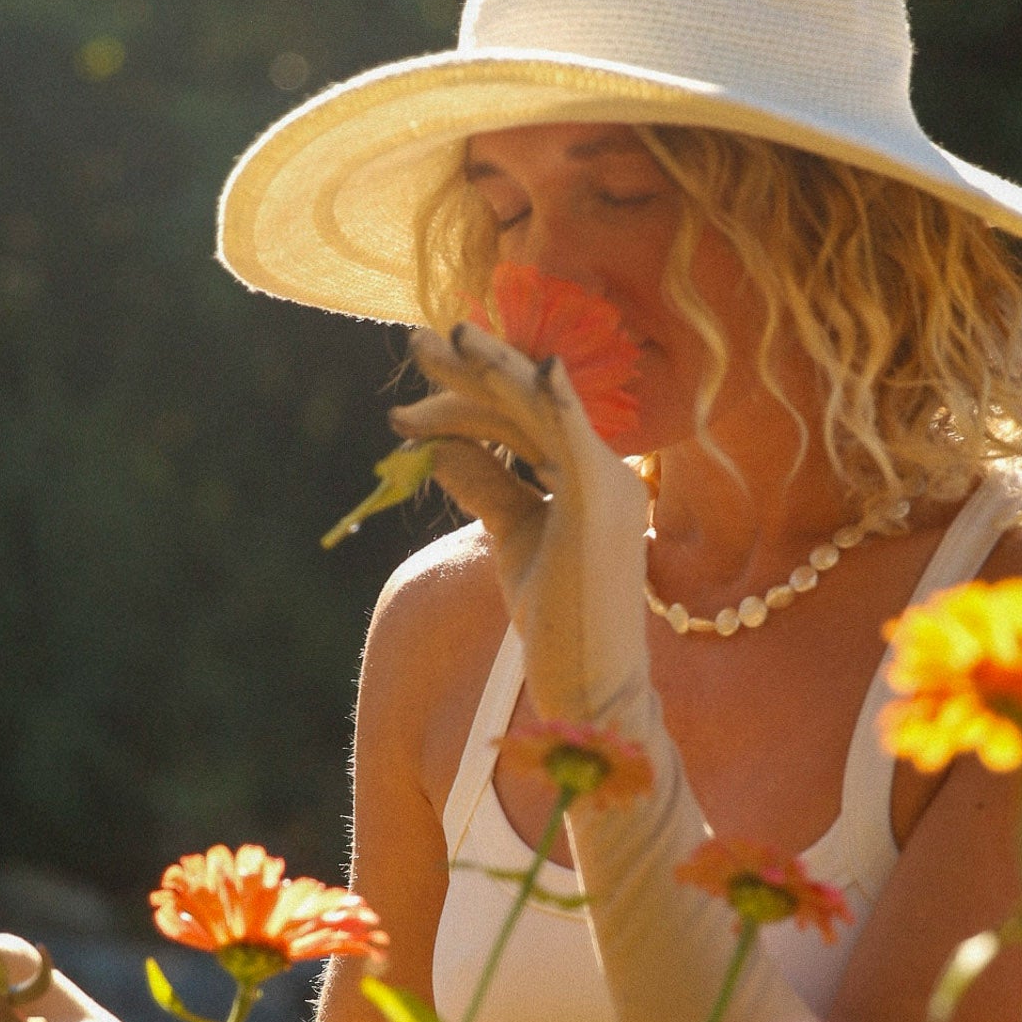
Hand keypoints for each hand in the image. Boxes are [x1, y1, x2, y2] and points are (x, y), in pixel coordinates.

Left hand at [390, 323, 650, 724]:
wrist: (590, 682)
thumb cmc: (558, 619)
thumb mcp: (510, 535)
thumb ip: (484, 484)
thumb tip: (438, 445)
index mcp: (588, 476)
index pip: (521, 421)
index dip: (466, 401)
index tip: (409, 399)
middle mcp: (607, 470)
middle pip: (528, 404)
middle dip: (470, 370)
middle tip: (415, 341)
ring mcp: (611, 483)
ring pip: (542, 409)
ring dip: (495, 370)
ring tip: (447, 339)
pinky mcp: (604, 503)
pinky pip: (577, 440)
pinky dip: (561, 402)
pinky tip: (538, 370)